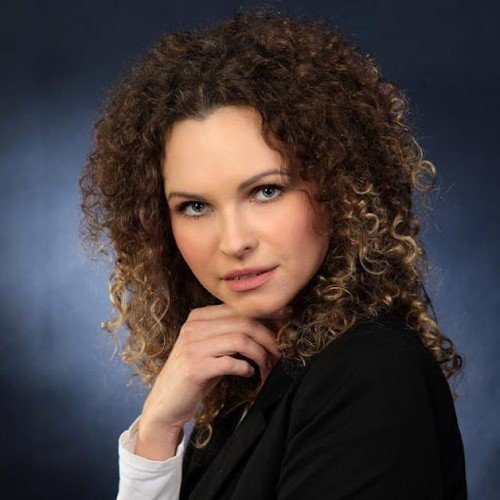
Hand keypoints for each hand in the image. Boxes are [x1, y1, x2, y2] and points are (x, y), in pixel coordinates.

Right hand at [139, 303, 291, 431]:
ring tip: (266, 366)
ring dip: (260, 354)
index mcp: (199, 316)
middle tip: (279, 352)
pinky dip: (246, 368)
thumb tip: (271, 324)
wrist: (166, 402)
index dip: (265, 314)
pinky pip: (231, 362)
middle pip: (244, 322)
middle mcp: (194, 326)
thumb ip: (233, 333)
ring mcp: (192, 346)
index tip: (285, 319)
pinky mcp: (194, 367)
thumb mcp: (212, 347)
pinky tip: (249, 373)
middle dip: (268, 337)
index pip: (239, 308)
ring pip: (240, 340)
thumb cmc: (197, 373)